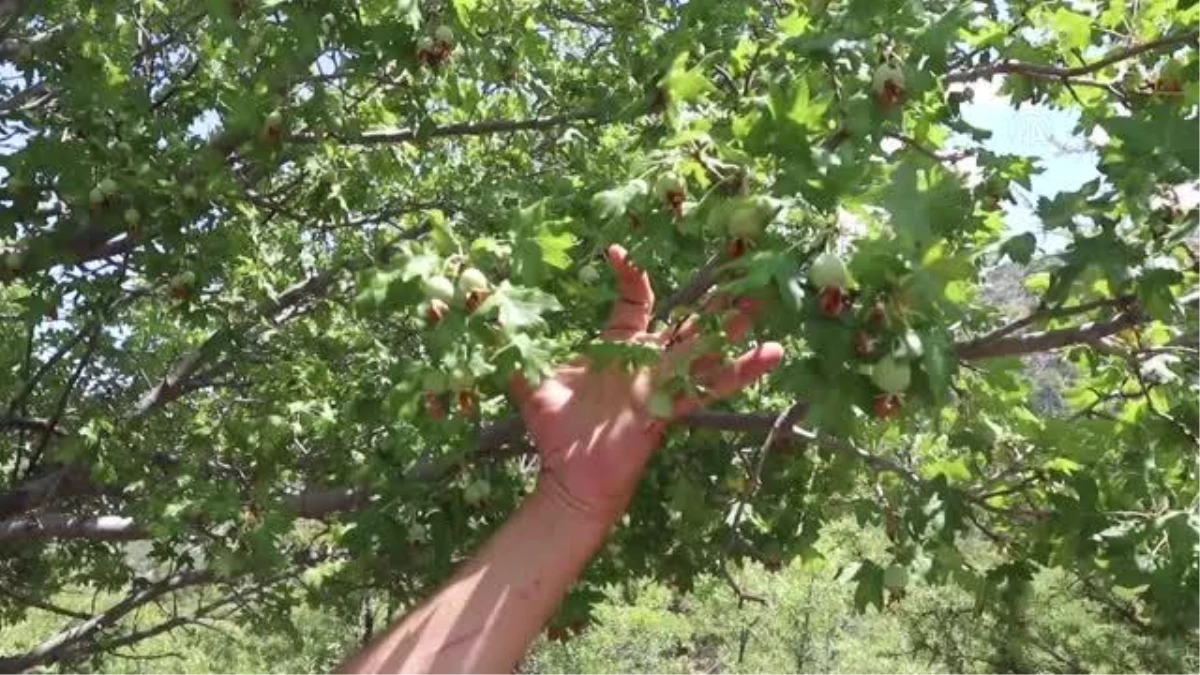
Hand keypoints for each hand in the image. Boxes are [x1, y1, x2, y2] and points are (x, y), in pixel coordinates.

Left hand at [511, 245, 783, 521]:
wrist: (569, 476)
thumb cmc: (555, 430)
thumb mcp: (529, 381)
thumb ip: (512, 348)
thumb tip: (478, 315)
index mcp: (618, 345)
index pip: (634, 300)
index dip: (630, 274)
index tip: (616, 251)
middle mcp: (646, 360)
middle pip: (686, 320)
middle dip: (711, 296)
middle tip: (741, 264)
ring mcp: (662, 382)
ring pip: (705, 345)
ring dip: (734, 324)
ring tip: (763, 298)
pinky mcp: (672, 405)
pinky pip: (710, 386)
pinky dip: (742, 371)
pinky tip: (773, 353)